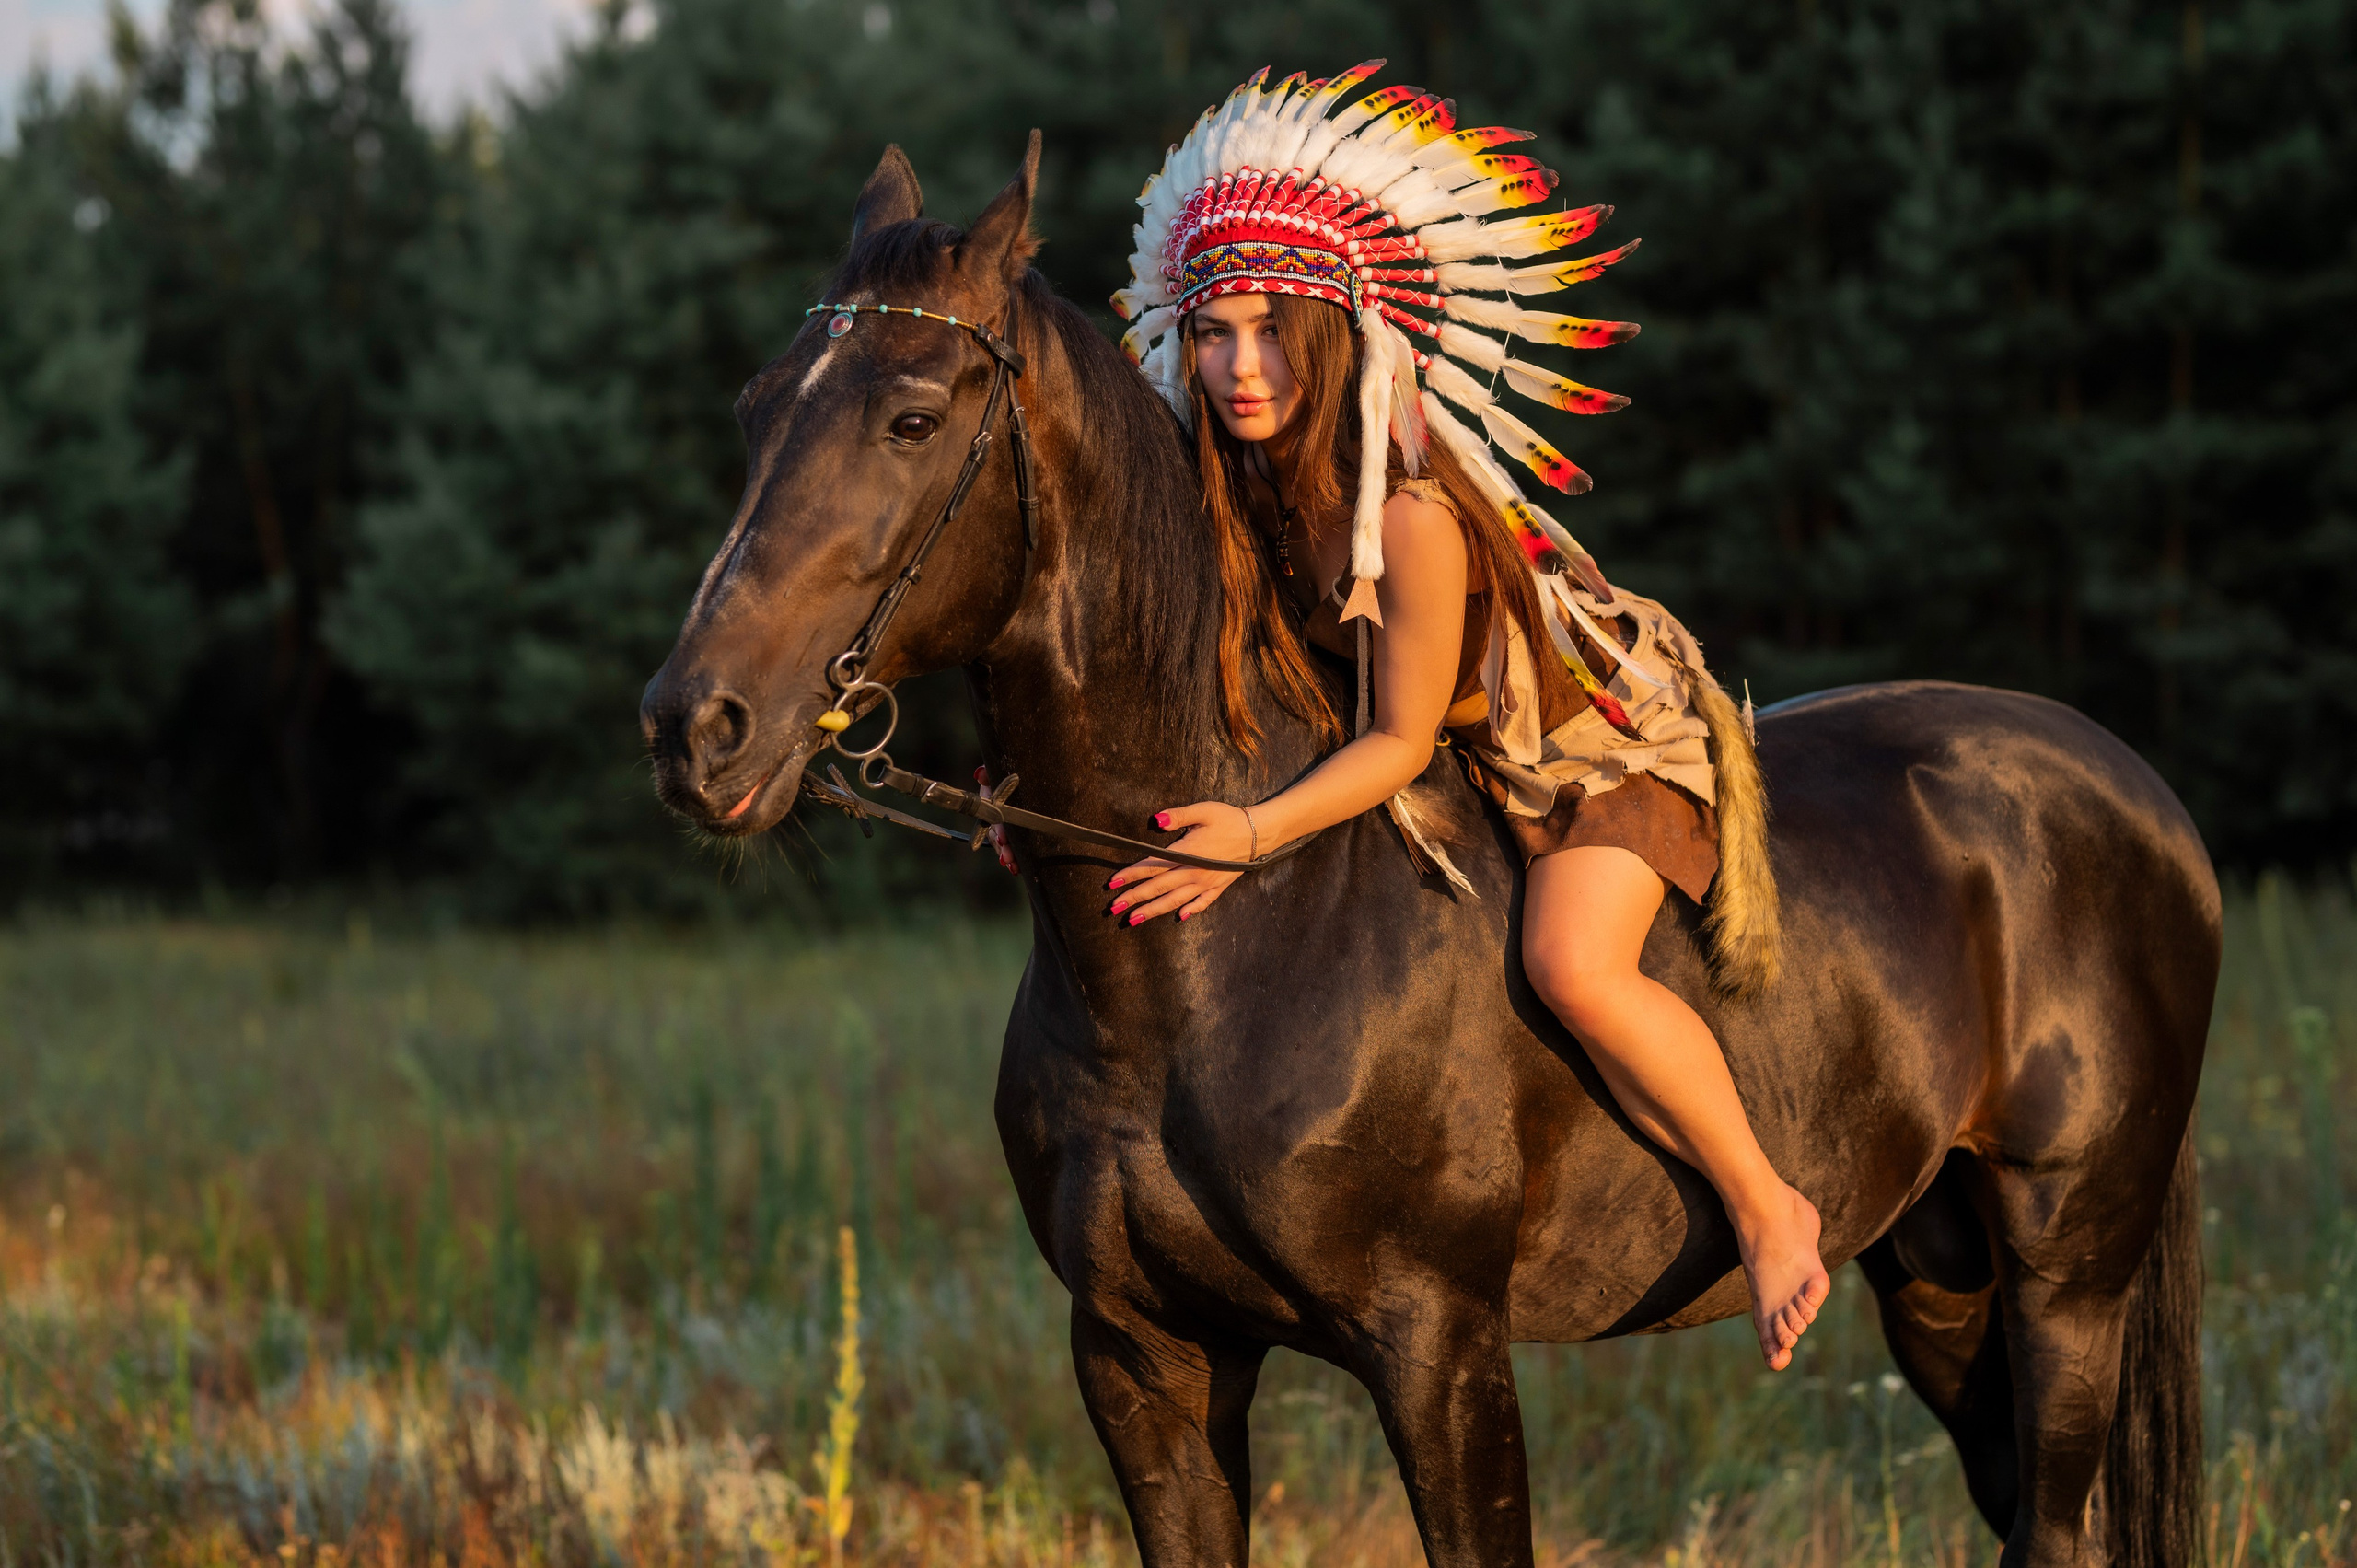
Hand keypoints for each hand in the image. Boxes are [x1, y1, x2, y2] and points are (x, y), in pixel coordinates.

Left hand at [1108, 802, 1255, 925]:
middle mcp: (1193, 872)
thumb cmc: (1229, 819)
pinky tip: (1180, 918)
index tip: (1112, 883)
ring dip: (1152, 911)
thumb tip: (1157, 820)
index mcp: (1186, 853)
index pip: (1152, 867)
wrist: (1259, 834)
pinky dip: (1191, 911)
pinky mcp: (1219, 887)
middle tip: (1113, 909)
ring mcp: (1206, 883)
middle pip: (1158, 888)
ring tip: (1134, 920)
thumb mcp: (1203, 811)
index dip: (1131, 875)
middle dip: (1134, 898)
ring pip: (1174, 901)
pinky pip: (1203, 903)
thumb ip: (1178, 816)